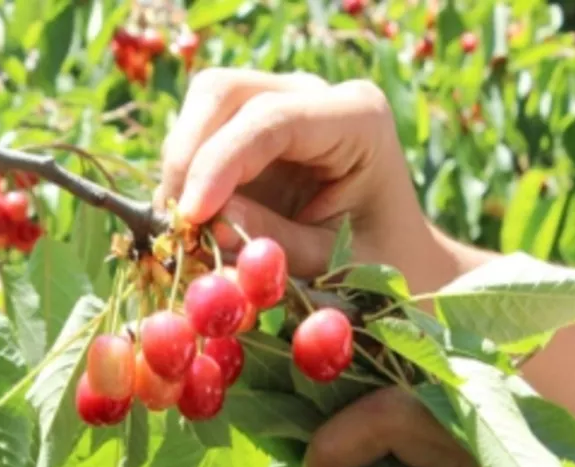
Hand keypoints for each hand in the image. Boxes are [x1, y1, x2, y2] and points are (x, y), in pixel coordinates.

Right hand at [157, 69, 484, 292]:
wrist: (397, 259)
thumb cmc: (382, 264)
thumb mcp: (337, 265)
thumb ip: (279, 244)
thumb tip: (211, 224)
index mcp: (357, 119)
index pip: (270, 120)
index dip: (219, 163)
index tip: (190, 215)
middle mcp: (316, 97)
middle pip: (224, 93)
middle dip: (189, 154)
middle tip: (176, 222)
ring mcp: (280, 105)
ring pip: (203, 108)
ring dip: (180, 167)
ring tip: (183, 230)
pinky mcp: (252, 130)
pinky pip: (201, 137)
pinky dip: (185, 179)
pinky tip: (191, 224)